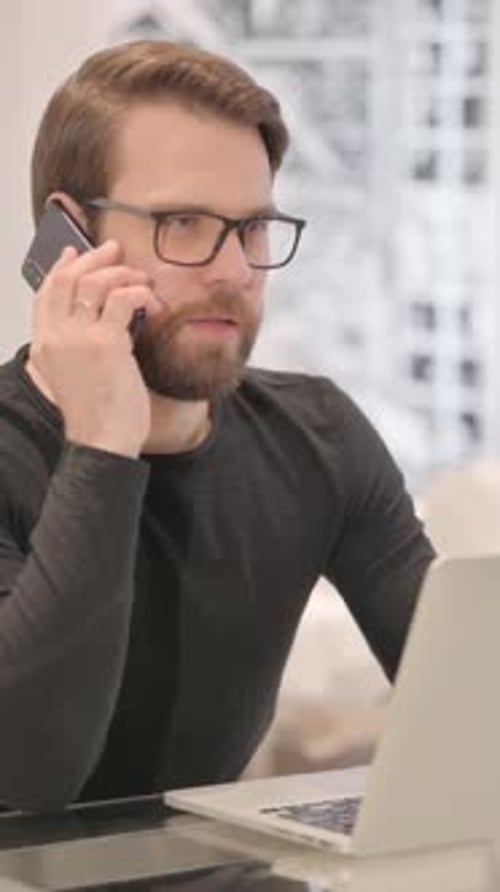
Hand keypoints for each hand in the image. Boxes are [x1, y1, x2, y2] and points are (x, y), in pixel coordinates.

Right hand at [28, 240, 160, 457]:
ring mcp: (78, 338)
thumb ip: (78, 345)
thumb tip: (104, 314)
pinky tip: (151, 300)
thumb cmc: (97, 415)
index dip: (62, 267)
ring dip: (122, 273)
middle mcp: (55, 337)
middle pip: (67, 278)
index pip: (46, 293)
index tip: (76, 252)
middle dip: (94, 258)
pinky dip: (139, 292)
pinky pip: (122, 299)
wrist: (103, 442)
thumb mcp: (75, 375)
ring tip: (142, 279)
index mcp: (44, 346)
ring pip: (95, 282)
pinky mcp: (105, 342)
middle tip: (116, 251)